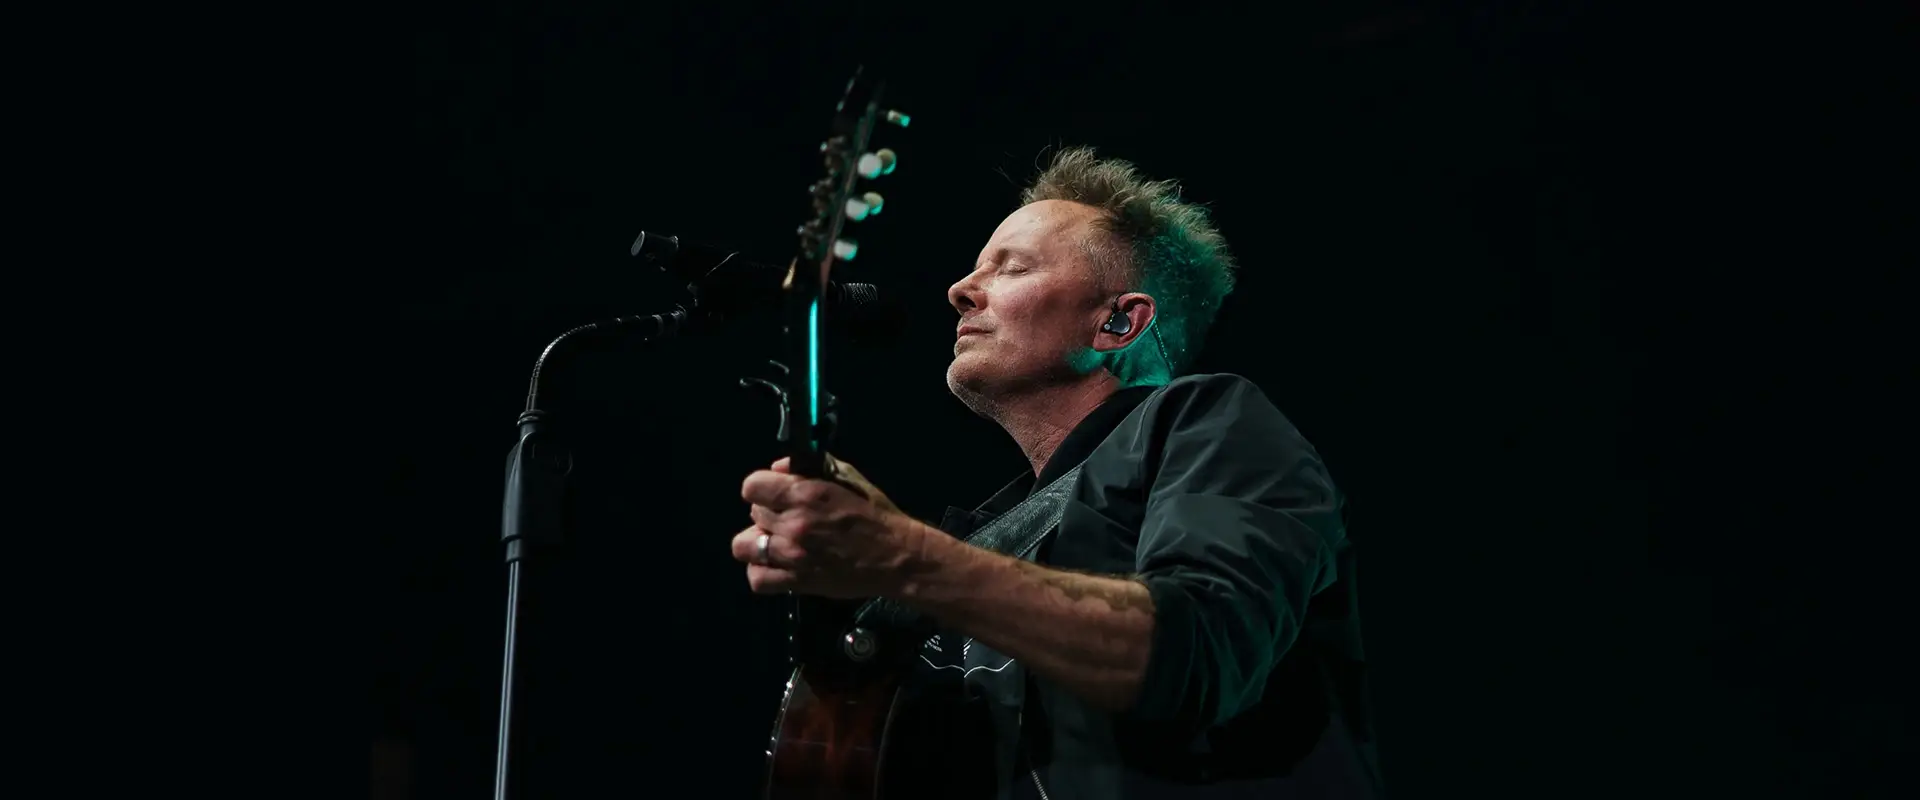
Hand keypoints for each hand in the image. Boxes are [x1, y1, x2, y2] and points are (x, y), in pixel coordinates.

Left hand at [730, 455, 923, 598]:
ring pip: (743, 546)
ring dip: (757, 542)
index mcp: (805, 494)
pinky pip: (757, 579)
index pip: (752, 486)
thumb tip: (779, 468)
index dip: (762, 488)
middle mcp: (793, 524)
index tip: (774, 493)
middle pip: (753, 513)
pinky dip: (762, 572)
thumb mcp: (849, 478)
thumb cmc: (876, 514)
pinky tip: (777, 565)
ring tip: (776, 543)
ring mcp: (792, 556)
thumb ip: (813, 466)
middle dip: (769, 513)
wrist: (897, 557)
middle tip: (788, 518)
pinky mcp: (797, 583)